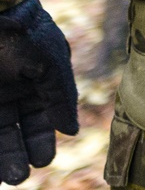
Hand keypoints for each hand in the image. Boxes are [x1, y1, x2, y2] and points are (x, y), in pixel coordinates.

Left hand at [0, 0, 77, 184]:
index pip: (42, 118)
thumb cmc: (26, 35)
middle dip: (18, 155)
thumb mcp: (52, 66)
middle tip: (19, 176)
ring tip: (7, 178)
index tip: (42, 159)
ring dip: (2, 156)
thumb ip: (61, 98)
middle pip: (15, 131)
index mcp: (38, 81)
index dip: (42, 139)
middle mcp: (12, 92)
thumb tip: (70, 130)